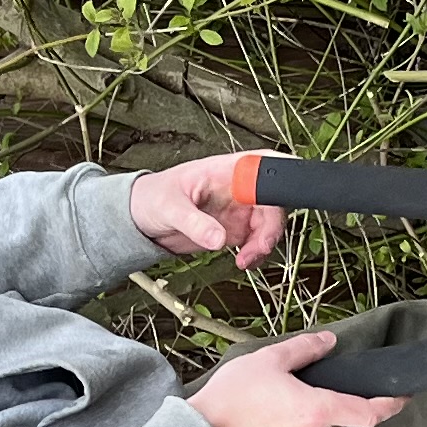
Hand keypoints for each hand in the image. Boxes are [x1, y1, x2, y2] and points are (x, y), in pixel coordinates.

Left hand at [130, 154, 284, 267]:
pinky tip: (244, 262)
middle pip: (274, 201)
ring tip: (245, 260)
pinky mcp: (237, 229)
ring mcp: (240, 208)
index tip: (280, 201)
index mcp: (226, 169)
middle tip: (260, 247)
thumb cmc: (153, 197)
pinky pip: (258, 241)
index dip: (282, 176)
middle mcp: (239, 187)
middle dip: (272, 226)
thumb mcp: (168, 207)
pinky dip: (257, 254)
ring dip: (264, 245)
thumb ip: (193, 222)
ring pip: (270, 224)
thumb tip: (216, 238)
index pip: (264, 164)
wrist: (143, 218)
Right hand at [186, 330, 401, 426]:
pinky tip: (269, 421)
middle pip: (341, 418)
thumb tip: (330, 342)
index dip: (391, 404)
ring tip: (277, 403)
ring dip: (311, 418)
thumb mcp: (269, 360)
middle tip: (304, 385)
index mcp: (319, 410)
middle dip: (332, 402)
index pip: (370, 412)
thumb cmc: (233, 397)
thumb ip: (306, 348)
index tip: (403, 396)